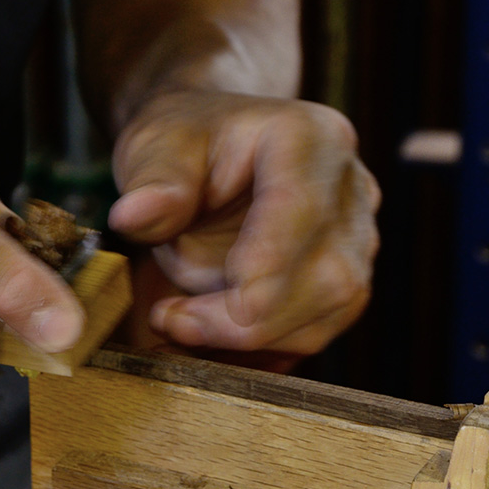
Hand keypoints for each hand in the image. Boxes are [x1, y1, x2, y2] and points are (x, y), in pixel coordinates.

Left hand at [109, 91, 379, 362]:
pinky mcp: (341, 280)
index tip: (240, 304)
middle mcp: (348, 188)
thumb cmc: (184, 145)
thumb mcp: (155, 146)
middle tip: (173, 320)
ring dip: (252, 338)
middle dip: (251, 318)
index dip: (275, 258)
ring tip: (179, 324)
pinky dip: (260, 349)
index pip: (305, 205)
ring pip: (329, 311)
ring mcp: (354, 238)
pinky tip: (206, 340)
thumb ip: (152, 181)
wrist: (204, 159)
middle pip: (329, 274)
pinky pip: (314, 331)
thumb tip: (134, 216)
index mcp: (311, 138)